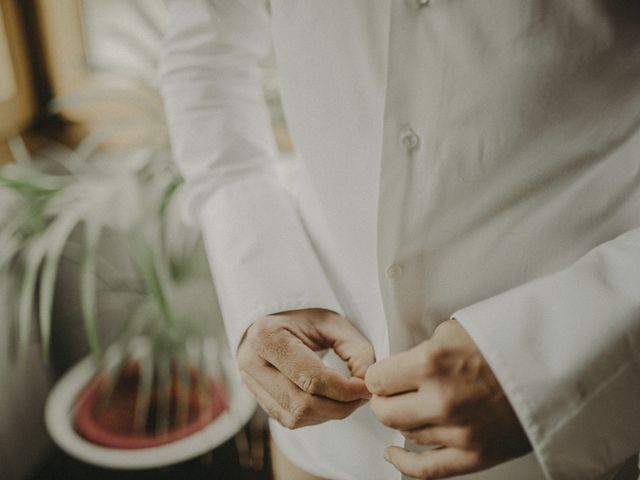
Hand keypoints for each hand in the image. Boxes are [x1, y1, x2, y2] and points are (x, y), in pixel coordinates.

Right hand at [237, 308, 374, 428]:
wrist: (274, 319)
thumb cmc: (304, 318)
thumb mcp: (332, 322)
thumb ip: (355, 349)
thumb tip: (367, 383)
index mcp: (266, 337)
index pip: (311, 378)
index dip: (344, 389)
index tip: (367, 386)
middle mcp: (252, 363)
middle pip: (302, 404)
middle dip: (339, 406)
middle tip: (362, 395)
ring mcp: (251, 384)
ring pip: (295, 417)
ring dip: (329, 413)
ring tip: (348, 397)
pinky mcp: (258, 399)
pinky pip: (290, 419)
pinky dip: (316, 415)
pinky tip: (329, 400)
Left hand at [365, 319, 530, 478]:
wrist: (554, 367)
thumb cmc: (507, 343)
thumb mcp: (454, 330)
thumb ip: (421, 349)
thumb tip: (398, 366)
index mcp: (432, 363)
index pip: (377, 380)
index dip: (377, 377)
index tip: (382, 376)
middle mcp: (441, 400)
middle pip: (384, 411)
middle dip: (383, 400)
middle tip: (389, 393)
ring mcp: (457, 431)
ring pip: (404, 434)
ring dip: (402, 421)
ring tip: (409, 408)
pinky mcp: (474, 455)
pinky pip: (426, 469)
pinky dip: (403, 464)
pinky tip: (394, 454)